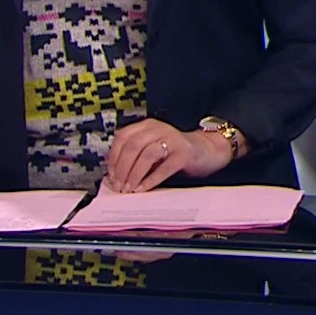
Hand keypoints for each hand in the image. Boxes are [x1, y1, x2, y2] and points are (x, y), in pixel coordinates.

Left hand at [104, 119, 232, 192]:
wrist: (205, 150)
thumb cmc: (174, 152)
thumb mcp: (152, 148)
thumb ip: (135, 156)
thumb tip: (114, 175)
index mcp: (147, 126)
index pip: (123, 137)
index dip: (113, 157)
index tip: (110, 174)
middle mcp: (159, 128)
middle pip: (132, 145)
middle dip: (122, 168)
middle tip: (118, 185)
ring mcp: (173, 139)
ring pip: (146, 155)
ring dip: (134, 174)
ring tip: (129, 188)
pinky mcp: (184, 153)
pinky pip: (164, 168)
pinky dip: (150, 180)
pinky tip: (143, 189)